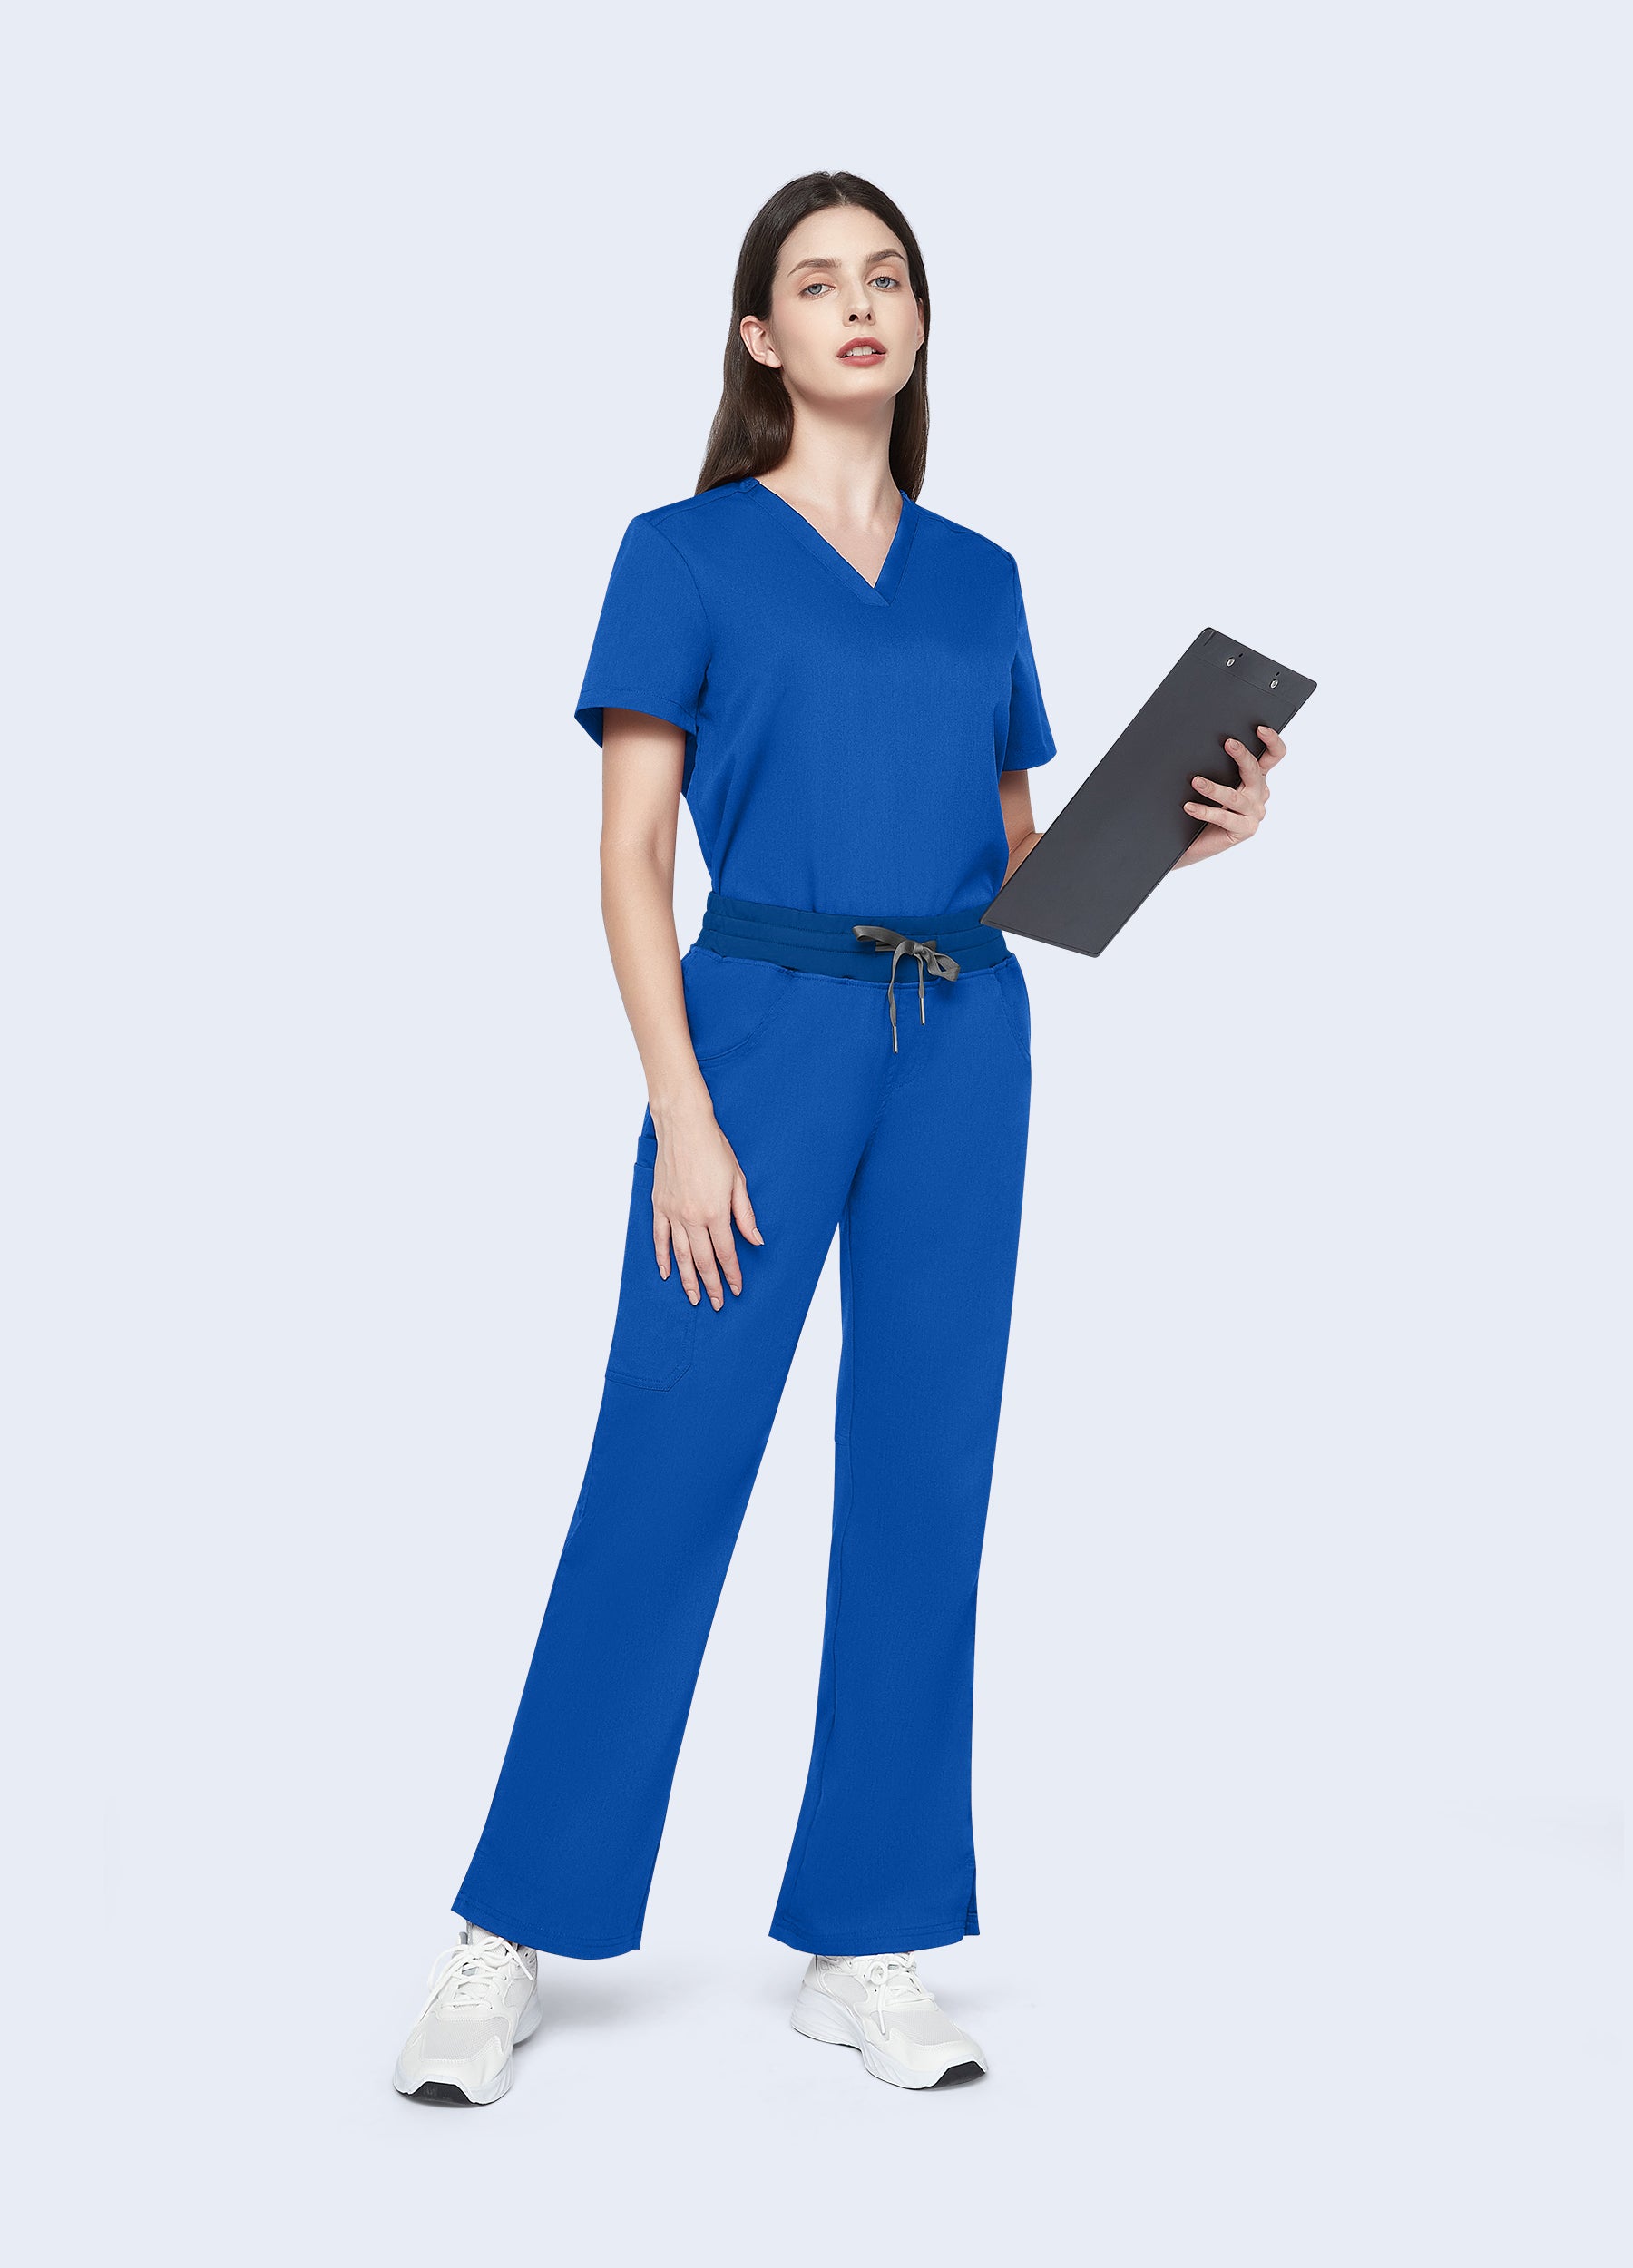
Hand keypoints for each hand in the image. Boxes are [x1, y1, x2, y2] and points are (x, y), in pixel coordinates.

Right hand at [650, 1096, 762, 1310]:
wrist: (683, 1126)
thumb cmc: (714, 1148)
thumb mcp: (738, 1180)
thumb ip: (745, 1214)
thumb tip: (756, 1240)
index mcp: (716, 1212)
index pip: (726, 1252)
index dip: (732, 1273)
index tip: (736, 1289)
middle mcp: (692, 1217)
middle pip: (703, 1260)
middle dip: (711, 1284)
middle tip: (715, 1303)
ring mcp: (673, 1213)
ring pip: (681, 1255)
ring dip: (687, 1279)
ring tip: (693, 1297)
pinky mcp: (659, 1205)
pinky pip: (660, 1238)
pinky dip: (662, 1257)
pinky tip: (666, 1272)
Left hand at [1177, 725, 1286, 863]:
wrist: (1195, 841)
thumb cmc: (1203, 807)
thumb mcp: (1214, 783)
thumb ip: (1218, 766)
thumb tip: (1202, 743)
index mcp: (1256, 778)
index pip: (1274, 756)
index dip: (1272, 741)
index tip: (1259, 729)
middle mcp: (1259, 794)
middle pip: (1255, 771)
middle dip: (1242, 755)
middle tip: (1228, 743)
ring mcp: (1255, 813)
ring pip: (1235, 796)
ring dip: (1214, 788)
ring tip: (1196, 781)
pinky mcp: (1245, 830)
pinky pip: (1224, 818)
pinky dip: (1205, 811)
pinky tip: (1189, 806)